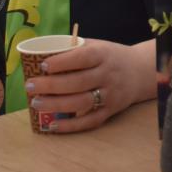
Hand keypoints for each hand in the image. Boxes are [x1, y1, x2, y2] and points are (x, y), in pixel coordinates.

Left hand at [25, 38, 154, 132]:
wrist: (141, 71)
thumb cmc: (111, 57)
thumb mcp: (98, 46)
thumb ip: (74, 48)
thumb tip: (41, 52)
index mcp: (103, 55)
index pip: (83, 58)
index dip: (63, 62)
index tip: (43, 65)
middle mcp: (108, 74)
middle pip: (78, 82)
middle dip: (51, 85)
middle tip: (30, 86)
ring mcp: (110, 94)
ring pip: (82, 102)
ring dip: (56, 104)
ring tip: (36, 103)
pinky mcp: (111, 110)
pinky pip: (90, 121)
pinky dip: (71, 126)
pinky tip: (52, 125)